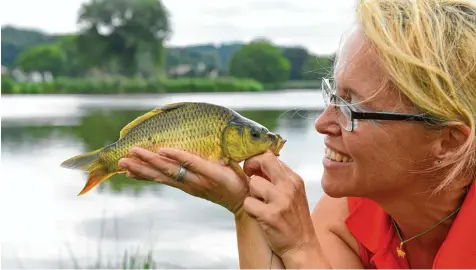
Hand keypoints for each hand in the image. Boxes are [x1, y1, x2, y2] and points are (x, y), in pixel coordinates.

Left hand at [118, 147, 248, 213]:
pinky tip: (131, 172)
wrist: (239, 202)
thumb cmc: (240, 180)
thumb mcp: (236, 168)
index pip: (192, 163)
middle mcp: (197, 182)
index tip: (161, 149)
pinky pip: (162, 181)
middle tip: (130, 152)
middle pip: (170, 171)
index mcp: (212, 174)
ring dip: (141, 169)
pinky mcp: (184, 187)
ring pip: (161, 177)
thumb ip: (224, 158)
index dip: (176, 155)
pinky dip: (145, 176)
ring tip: (123, 162)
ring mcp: (188, 186)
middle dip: (149, 161)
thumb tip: (218, 143)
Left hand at [242, 151, 318, 260]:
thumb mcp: (293, 193)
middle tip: (248, 176)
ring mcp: (281, 200)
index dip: (257, 160)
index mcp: (294, 179)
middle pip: (264, 160)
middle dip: (250, 166)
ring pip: (253, 183)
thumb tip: (260, 163)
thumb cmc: (295, 221)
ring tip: (260, 204)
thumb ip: (279, 178)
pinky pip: (248, 203)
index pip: (271, 156)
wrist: (302, 246)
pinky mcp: (271, 215)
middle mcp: (289, 186)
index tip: (253, 169)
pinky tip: (259, 215)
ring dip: (251, 194)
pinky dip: (250, 209)